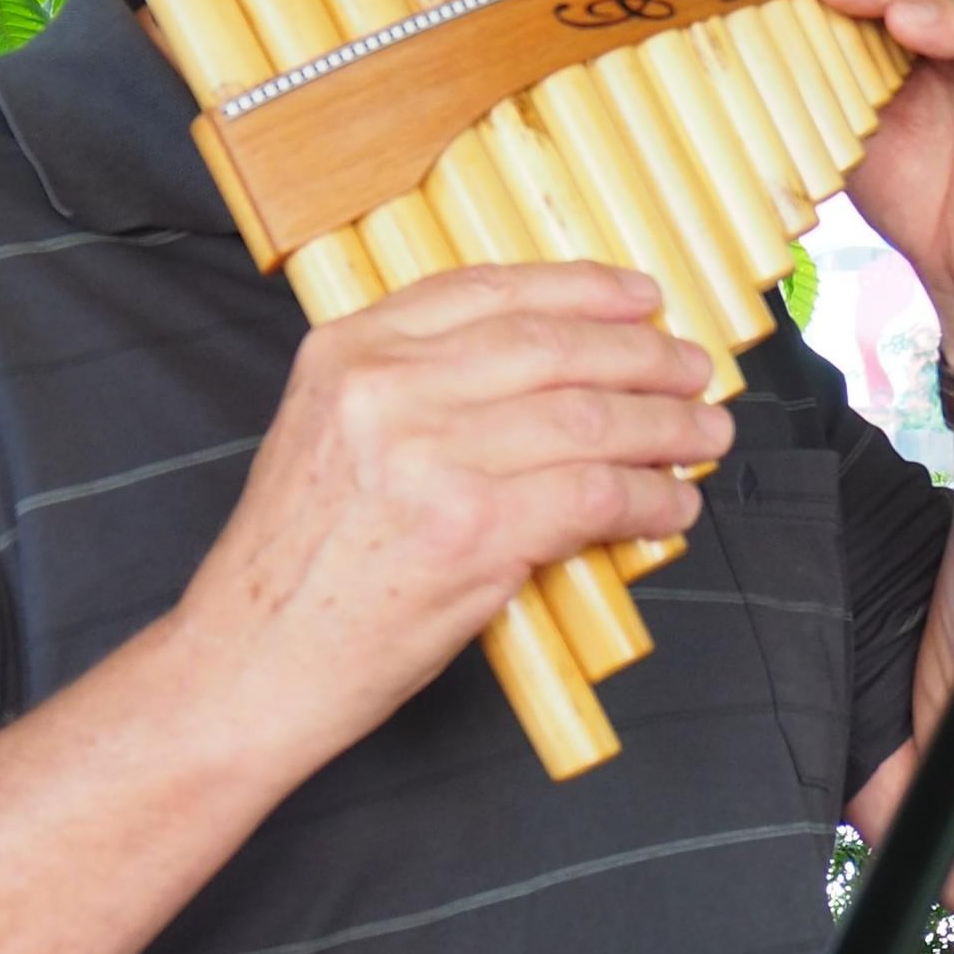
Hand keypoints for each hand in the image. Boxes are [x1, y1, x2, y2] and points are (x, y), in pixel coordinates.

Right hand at [175, 261, 729, 759]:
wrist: (249, 663)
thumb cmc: (292, 570)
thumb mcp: (326, 438)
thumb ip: (410, 392)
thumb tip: (540, 381)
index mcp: (348, 352)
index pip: (488, 291)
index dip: (581, 289)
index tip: (638, 299)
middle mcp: (388, 389)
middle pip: (554, 347)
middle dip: (644, 356)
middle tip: (694, 370)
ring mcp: (433, 457)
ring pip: (589, 417)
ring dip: (665, 427)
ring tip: (705, 435)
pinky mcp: (474, 531)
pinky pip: (596, 496)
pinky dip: (649, 500)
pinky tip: (671, 507)